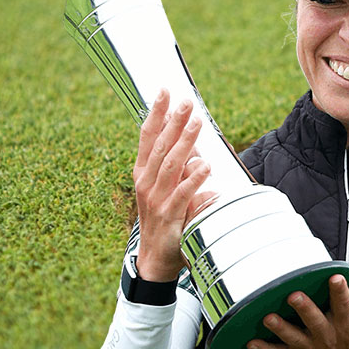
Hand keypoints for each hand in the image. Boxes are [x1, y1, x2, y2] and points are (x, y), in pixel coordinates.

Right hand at [133, 89, 215, 281]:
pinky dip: (194, 179)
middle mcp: (145, 182)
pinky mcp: (169, 215)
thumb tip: (195, 146)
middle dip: (174, 122)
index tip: (164, 92)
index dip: (155, 114)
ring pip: (171, 165)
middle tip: (187, 101)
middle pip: (161, 146)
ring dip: (186, 142)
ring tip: (197, 122)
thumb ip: (179, 167)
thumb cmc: (164, 218)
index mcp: (142, 172)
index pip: (147, 137)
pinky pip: (183, 193)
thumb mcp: (168, 188)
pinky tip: (206, 165)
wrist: (155, 257)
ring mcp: (156, 198)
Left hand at [247, 261, 348, 348]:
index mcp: (346, 324)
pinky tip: (250, 342)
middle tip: (294, 296)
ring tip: (267, 317)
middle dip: (305, 310)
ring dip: (280, 329)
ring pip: (293, 339)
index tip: (335, 277)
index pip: (344, 306)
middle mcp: (328, 336)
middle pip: (315, 322)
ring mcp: (311, 348)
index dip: (340, 293)